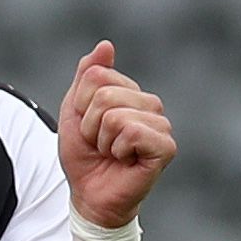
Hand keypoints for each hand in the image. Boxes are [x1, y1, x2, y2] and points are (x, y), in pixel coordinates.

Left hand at [55, 41, 175, 230]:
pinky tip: (125, 160)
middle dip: (89, 125)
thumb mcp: (75, 110)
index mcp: (130, 92)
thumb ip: (88, 76)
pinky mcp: (166, 147)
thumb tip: (106, 45)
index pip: (96, 75)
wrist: (90, 195)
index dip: (81, 105)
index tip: (88, 127)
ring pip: (115, 114)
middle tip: (100, 144)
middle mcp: (150, 104)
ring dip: (102, 140)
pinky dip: (118, 150)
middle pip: (104, 94)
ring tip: (112, 153)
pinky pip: (132, 131)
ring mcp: (161, 125)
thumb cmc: (85, 156)